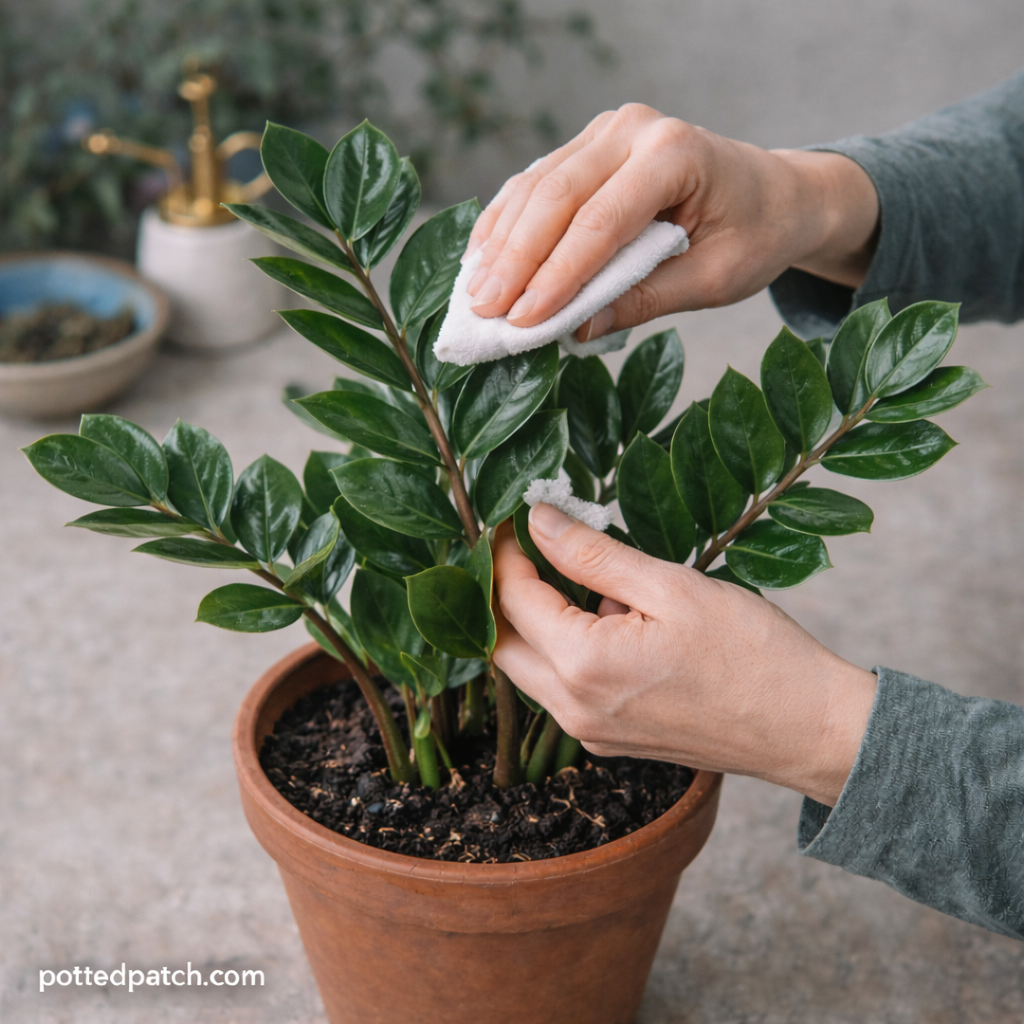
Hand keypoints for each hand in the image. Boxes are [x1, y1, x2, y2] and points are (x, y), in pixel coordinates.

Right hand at [465, 104, 878, 339]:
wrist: (776, 195)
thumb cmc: (754, 235)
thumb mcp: (713, 279)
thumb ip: (645, 298)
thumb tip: (575, 328)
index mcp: (675, 154)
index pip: (600, 222)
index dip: (557, 277)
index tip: (522, 322)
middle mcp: (634, 130)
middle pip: (556, 197)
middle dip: (516, 260)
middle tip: (483, 311)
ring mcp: (608, 132)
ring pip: (537, 187)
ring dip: (502, 243)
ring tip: (473, 294)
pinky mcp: (590, 145)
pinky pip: (537, 183)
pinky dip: (508, 223)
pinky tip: (483, 258)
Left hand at [492, 505, 877, 806]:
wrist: (806, 728)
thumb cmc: (752, 653)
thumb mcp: (670, 587)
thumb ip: (592, 555)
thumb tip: (537, 521)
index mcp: (583, 667)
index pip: (513, 601)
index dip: (507, 553)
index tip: (515, 517)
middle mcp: (574, 711)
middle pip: (505, 644)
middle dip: (508, 592)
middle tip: (534, 545)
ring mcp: (591, 733)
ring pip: (531, 669)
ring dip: (541, 623)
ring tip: (596, 584)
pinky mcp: (610, 741)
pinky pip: (565, 690)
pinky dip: (569, 652)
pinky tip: (619, 625)